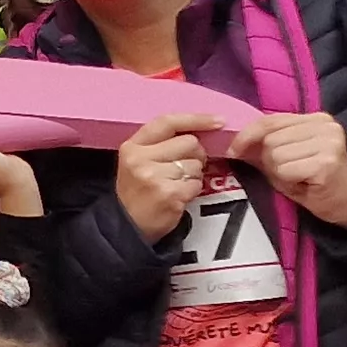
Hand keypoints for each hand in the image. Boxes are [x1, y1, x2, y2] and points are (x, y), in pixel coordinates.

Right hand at [110, 113, 229, 242]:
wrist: (127, 227)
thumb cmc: (137, 192)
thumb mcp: (137, 162)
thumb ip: (161, 145)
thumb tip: (202, 132)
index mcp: (132, 146)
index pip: (167, 122)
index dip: (196, 119)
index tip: (218, 121)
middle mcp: (140, 159)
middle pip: (189, 142)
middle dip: (195, 155)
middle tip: (183, 169)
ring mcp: (154, 176)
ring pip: (196, 164)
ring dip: (193, 175)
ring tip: (176, 185)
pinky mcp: (169, 194)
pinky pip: (197, 183)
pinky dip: (193, 190)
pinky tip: (178, 196)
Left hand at [234, 112, 346, 228]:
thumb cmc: (316, 181)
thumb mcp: (291, 155)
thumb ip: (267, 143)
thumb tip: (235, 142)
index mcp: (316, 119)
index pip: (270, 120)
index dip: (247, 135)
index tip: (234, 149)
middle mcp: (325, 125)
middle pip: (270, 139)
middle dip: (270, 160)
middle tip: (291, 172)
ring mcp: (328, 142)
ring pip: (274, 154)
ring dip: (279, 172)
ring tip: (299, 177)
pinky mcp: (326, 161)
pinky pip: (284, 170)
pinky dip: (287, 181)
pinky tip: (304, 184)